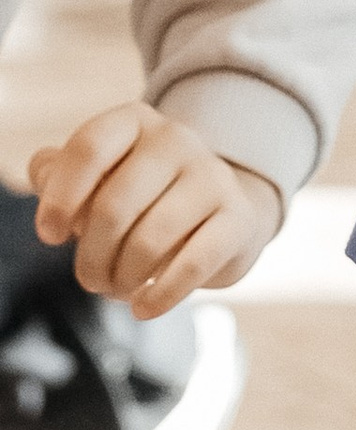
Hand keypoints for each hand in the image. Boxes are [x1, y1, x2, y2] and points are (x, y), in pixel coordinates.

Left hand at [30, 104, 280, 311]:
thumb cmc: (140, 199)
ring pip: (149, 241)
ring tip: (118, 287)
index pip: (89, 148)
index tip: (49, 236)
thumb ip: (59, 174)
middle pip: (113, 205)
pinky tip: (144, 308)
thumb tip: (43, 172)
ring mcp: (212, 175)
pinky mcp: (238, 217)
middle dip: (91, 257)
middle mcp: (177, 139)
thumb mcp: (98, 179)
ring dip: (122, 280)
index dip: (60, 198)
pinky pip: (192, 265)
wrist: (216, 213)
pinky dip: (159, 296)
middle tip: (91, 278)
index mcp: (135, 122)